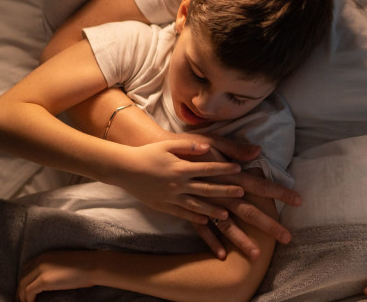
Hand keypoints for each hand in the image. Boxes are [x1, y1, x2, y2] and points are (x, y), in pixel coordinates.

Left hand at [17, 250, 95, 301]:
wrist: (94, 265)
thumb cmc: (86, 266)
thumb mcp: (65, 263)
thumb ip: (54, 269)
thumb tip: (51, 281)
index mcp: (45, 255)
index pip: (26, 268)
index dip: (24, 280)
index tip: (23, 290)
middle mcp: (40, 260)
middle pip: (22, 277)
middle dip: (20, 290)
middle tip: (20, 300)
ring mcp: (41, 270)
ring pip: (23, 286)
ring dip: (23, 297)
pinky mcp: (44, 280)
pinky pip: (29, 292)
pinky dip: (28, 300)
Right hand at [109, 139, 247, 224]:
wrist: (124, 169)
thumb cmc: (147, 153)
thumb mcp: (168, 145)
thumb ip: (188, 147)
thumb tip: (206, 148)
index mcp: (181, 167)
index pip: (208, 169)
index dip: (224, 169)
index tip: (238, 169)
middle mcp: (178, 184)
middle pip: (207, 189)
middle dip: (225, 191)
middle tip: (241, 193)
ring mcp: (171, 196)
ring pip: (196, 205)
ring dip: (213, 210)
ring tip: (226, 214)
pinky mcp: (163, 205)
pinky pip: (181, 213)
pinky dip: (194, 217)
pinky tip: (204, 220)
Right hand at [169, 132, 300, 258]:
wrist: (154, 156)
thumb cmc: (188, 147)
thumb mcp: (212, 142)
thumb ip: (236, 148)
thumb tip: (258, 150)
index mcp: (230, 175)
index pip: (261, 185)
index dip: (280, 192)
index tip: (298, 200)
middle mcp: (220, 193)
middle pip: (249, 211)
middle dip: (269, 224)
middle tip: (287, 237)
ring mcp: (205, 204)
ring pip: (227, 226)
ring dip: (242, 240)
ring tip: (256, 256)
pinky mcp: (189, 211)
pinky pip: (202, 230)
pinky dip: (212, 242)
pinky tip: (222, 255)